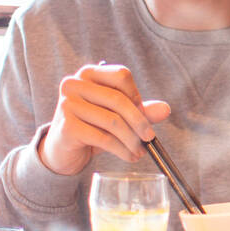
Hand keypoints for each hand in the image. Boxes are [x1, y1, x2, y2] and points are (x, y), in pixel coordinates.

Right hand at [38, 63, 170, 175]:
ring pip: (113, 121)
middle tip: (150, 138)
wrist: (63, 149)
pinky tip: (129, 156)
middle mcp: (74, 84)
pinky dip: (122, 150)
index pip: (122, 75)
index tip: (143, 114)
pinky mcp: (66, 127)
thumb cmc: (93, 126)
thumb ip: (141, 110)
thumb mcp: (118, 115)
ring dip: (132, 140)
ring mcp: (67, 104)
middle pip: (119, 100)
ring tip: (140, 151)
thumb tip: (165, 109)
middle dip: (140, 122)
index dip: (136, 95)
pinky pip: (103, 138)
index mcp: (88, 74)